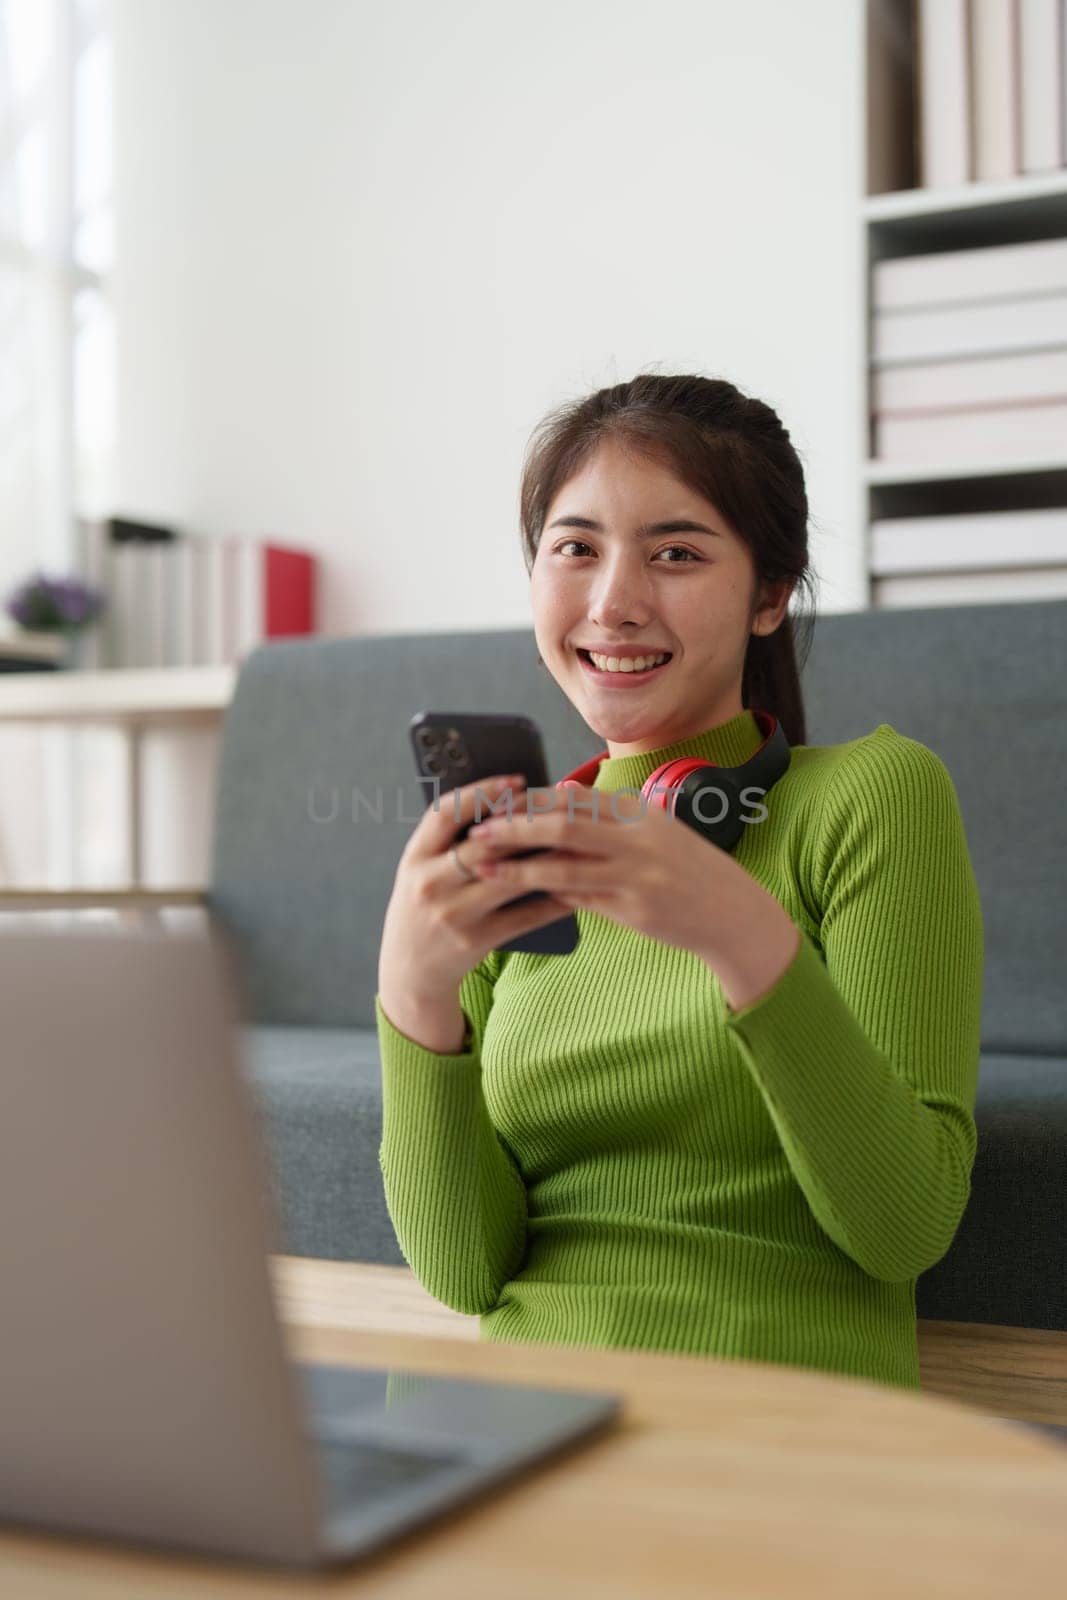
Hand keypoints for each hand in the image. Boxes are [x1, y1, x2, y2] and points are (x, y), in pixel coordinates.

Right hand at [377, 774, 575, 1006]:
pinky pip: (523, 916)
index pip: (444, 813)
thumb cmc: (426, 906)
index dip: (481, 793)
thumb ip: (451, 841)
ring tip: (575, 843)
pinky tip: (573, 889)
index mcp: (414, 857)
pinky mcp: (474, 942)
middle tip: (559, 808)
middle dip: (525, 825)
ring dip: (546, 860)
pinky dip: (551, 902)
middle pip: (483, 844)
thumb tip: (508, 804)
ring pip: (509, 879)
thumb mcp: (424, 870)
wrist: (409, 969)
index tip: (515, 780)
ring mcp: (452, 915)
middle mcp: (429, 884)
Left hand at [465, 781, 779, 965]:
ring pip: (565, 864)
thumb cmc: (686, 870)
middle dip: (516, 826)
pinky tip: (522, 893)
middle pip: (563, 824)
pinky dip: (549, 892)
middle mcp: (638, 837)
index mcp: (639, 812)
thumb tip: (562, 792)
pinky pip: (581, 898)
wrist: (733, 912)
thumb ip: (605, 815)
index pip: (573, 798)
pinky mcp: (636, 908)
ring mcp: (637, 873)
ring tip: (486, 868)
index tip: (496, 804)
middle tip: (479, 832)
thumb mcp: (652, 830)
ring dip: (519, 866)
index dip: (530, 801)